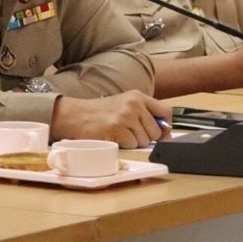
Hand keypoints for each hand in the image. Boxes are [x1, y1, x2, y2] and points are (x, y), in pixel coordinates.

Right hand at [50, 91, 168, 148]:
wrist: (76, 115)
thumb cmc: (101, 112)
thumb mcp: (125, 104)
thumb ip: (144, 113)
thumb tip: (164, 131)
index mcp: (138, 96)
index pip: (166, 111)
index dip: (166, 125)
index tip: (161, 132)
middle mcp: (133, 104)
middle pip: (156, 130)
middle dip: (146, 137)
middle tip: (131, 133)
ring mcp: (125, 117)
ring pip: (144, 140)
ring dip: (134, 142)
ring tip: (120, 133)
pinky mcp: (116, 130)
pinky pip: (131, 145)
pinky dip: (124, 145)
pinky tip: (114, 137)